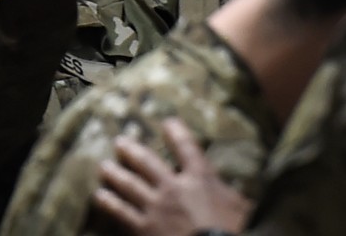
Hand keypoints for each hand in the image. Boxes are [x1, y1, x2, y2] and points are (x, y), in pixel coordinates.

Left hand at [91, 117, 252, 235]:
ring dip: (115, 174)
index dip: (177, 132)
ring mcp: (155, 208)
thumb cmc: (233, 230)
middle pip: (148, 163)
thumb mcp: (243, 209)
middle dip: (132, 150)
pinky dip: (109, 203)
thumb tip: (246, 193)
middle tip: (119, 141)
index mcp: (201, 179)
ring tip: (103, 167)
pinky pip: (121, 213)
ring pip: (129, 185)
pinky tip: (100, 197)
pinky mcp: (143, 228)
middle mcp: (174, 187)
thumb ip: (236, 197)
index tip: (167, 121)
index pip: (187, 148)